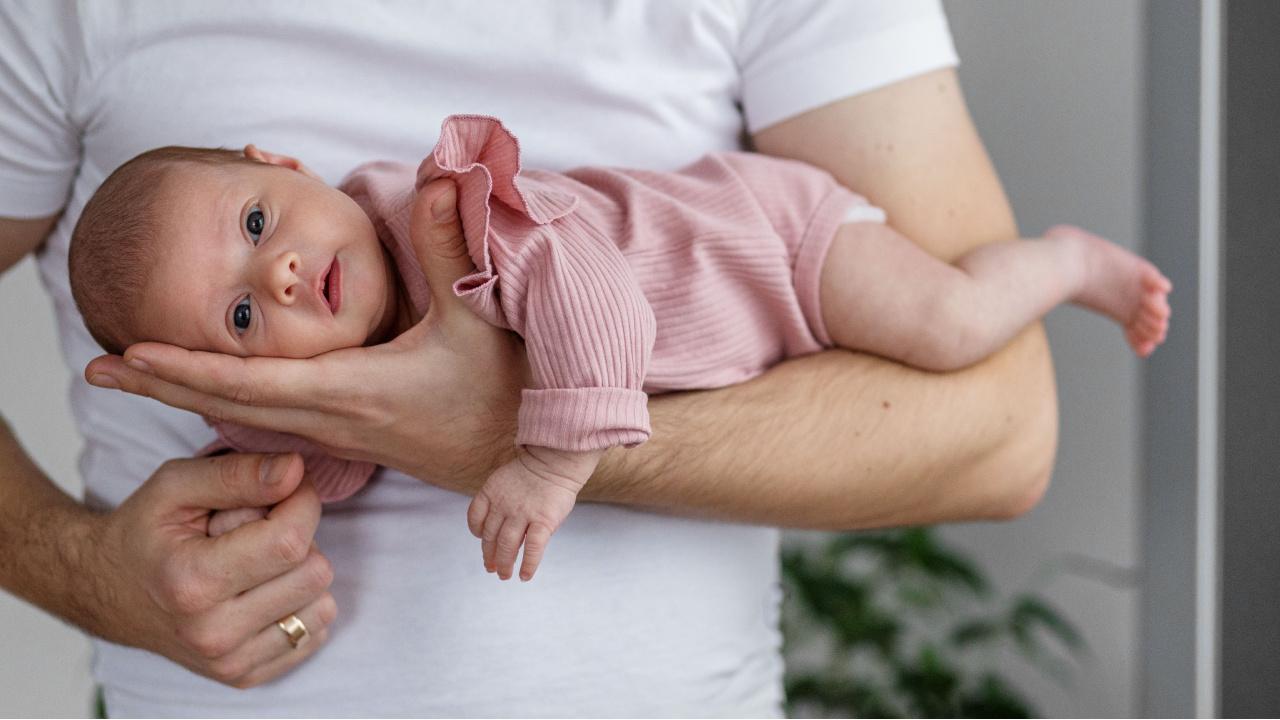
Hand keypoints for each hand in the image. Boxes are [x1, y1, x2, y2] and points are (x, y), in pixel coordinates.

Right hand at [82, 452, 334, 688]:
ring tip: (253, 565)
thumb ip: (237, 473)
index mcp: (191, 582)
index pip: (291, 541)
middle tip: (254, 533)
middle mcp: (211, 633)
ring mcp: (229, 662)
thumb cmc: (145, 532)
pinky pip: (314, 633)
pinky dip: (298, 606)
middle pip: (314, 573)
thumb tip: (296, 470)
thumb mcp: (175, 486)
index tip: (284, 490)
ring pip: (321, 605)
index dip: (302, 503)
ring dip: (299, 575)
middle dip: (298, 539)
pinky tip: (260, 592)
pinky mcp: (245, 676)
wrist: (107, 591)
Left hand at [83, 179, 528, 493]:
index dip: (191, 366)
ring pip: (243, 419)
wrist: (518, 458)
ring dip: (186, 396)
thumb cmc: (500, 391)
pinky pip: (267, 425)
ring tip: (135, 375)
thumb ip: (447, 248)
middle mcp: (333, 419)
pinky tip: (205, 396)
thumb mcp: (476, 317)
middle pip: (228, 406)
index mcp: (354, 390)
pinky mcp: (346, 438)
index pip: (254, 382)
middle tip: (95, 367)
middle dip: (161, 384)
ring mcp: (336, 436)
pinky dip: (223, 406)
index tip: (134, 350)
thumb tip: (436, 178)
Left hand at [466, 446, 599, 580]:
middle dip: (489, 555)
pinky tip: (524, 576)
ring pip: (507, 546)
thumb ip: (500, 500)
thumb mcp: (507, 479)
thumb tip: (501, 524)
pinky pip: (533, 548)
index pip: (475, 518)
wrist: (556, 459)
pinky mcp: (543, 521)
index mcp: (491, 492)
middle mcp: (503, 505)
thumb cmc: (535, 469)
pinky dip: (528, 565)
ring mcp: (522, 514)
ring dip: (504, 564)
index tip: (482, 539)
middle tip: (492, 568)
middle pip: (490, 537)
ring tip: (504, 575)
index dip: (477, 532)